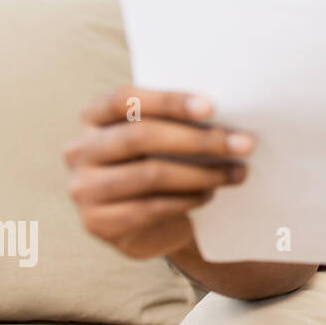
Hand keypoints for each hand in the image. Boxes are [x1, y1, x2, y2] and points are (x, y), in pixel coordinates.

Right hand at [63, 86, 253, 259]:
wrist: (147, 225)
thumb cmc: (161, 165)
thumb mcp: (163, 139)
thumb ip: (178, 121)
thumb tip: (230, 114)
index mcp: (94, 117)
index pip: (124, 99)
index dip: (168, 100)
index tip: (212, 107)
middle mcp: (80, 149)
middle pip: (141, 136)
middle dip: (200, 139)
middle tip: (245, 143)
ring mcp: (84, 188)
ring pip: (150, 174)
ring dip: (203, 173)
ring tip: (237, 173)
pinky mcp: (97, 223)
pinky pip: (150, 207)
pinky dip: (188, 199)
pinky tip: (211, 194)